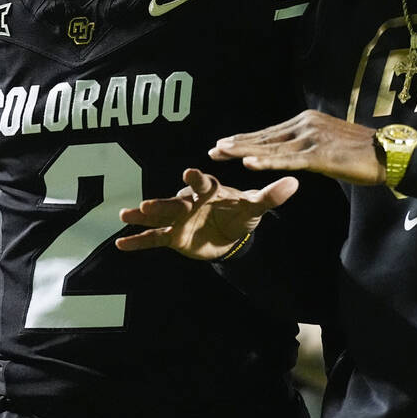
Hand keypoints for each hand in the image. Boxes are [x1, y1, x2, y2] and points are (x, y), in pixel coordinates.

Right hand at [116, 168, 298, 259]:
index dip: (196, 179)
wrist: (230, 230)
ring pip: (160, 218)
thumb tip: (295, 183)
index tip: (189, 172)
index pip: (203, 183)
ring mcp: (179, 219)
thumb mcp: (256, 206)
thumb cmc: (241, 211)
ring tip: (126, 215)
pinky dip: (138, 242)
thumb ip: (271, 195)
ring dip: (144, 216)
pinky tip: (121, 245)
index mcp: (210, 191)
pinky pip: (153, 239)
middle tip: (147, 203)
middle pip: (175, 202)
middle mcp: (190, 202)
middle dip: (162, 203)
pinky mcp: (173, 237)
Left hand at [210, 109, 384, 185]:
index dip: (245, 139)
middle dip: (236, 143)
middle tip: (213, 148)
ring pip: (271, 147)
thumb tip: (292, 153)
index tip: (223, 143)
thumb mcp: (328, 145)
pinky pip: (288, 160)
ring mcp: (312, 139)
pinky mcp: (320, 155)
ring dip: (243, 151)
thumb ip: (307, 147)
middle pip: (264, 136)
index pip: (269, 132)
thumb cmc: (361, 154)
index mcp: (306, 121)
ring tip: (221, 153)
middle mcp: (306, 125)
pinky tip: (250, 164)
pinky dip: (267, 162)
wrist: (389, 155)